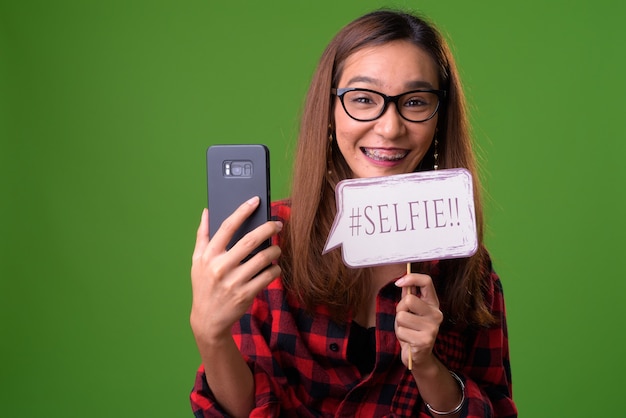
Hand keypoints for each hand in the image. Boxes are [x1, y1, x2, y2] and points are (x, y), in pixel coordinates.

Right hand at [190, 196, 281, 345]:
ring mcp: (234, 282)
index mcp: (208, 256)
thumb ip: (202, 236)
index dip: (242, 211)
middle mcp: (220, 267)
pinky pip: (268, 276)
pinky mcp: (246, 295)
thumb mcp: (197, 262)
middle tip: (278, 224)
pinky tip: (274, 267)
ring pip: (263, 259)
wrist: (207, 320)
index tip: (254, 201)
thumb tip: (206, 211)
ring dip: (274, 251)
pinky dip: (275, 269)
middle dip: (268, 229)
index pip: (226, 227)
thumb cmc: (203, 286)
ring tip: (276, 249)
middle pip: (250, 241)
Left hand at [394, 273, 442, 368]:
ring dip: (399, 324)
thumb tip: (402, 280)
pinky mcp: (425, 341)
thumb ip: (408, 295)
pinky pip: (401, 331)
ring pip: (401, 316)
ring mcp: (432, 328)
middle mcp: (436, 314)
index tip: (398, 282)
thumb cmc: (412, 330)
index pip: (427, 282)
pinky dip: (400, 335)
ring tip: (407, 330)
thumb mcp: (410, 310)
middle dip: (400, 308)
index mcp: (433, 304)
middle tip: (404, 318)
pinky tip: (408, 340)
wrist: (418, 356)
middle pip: (408, 299)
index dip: (411, 278)